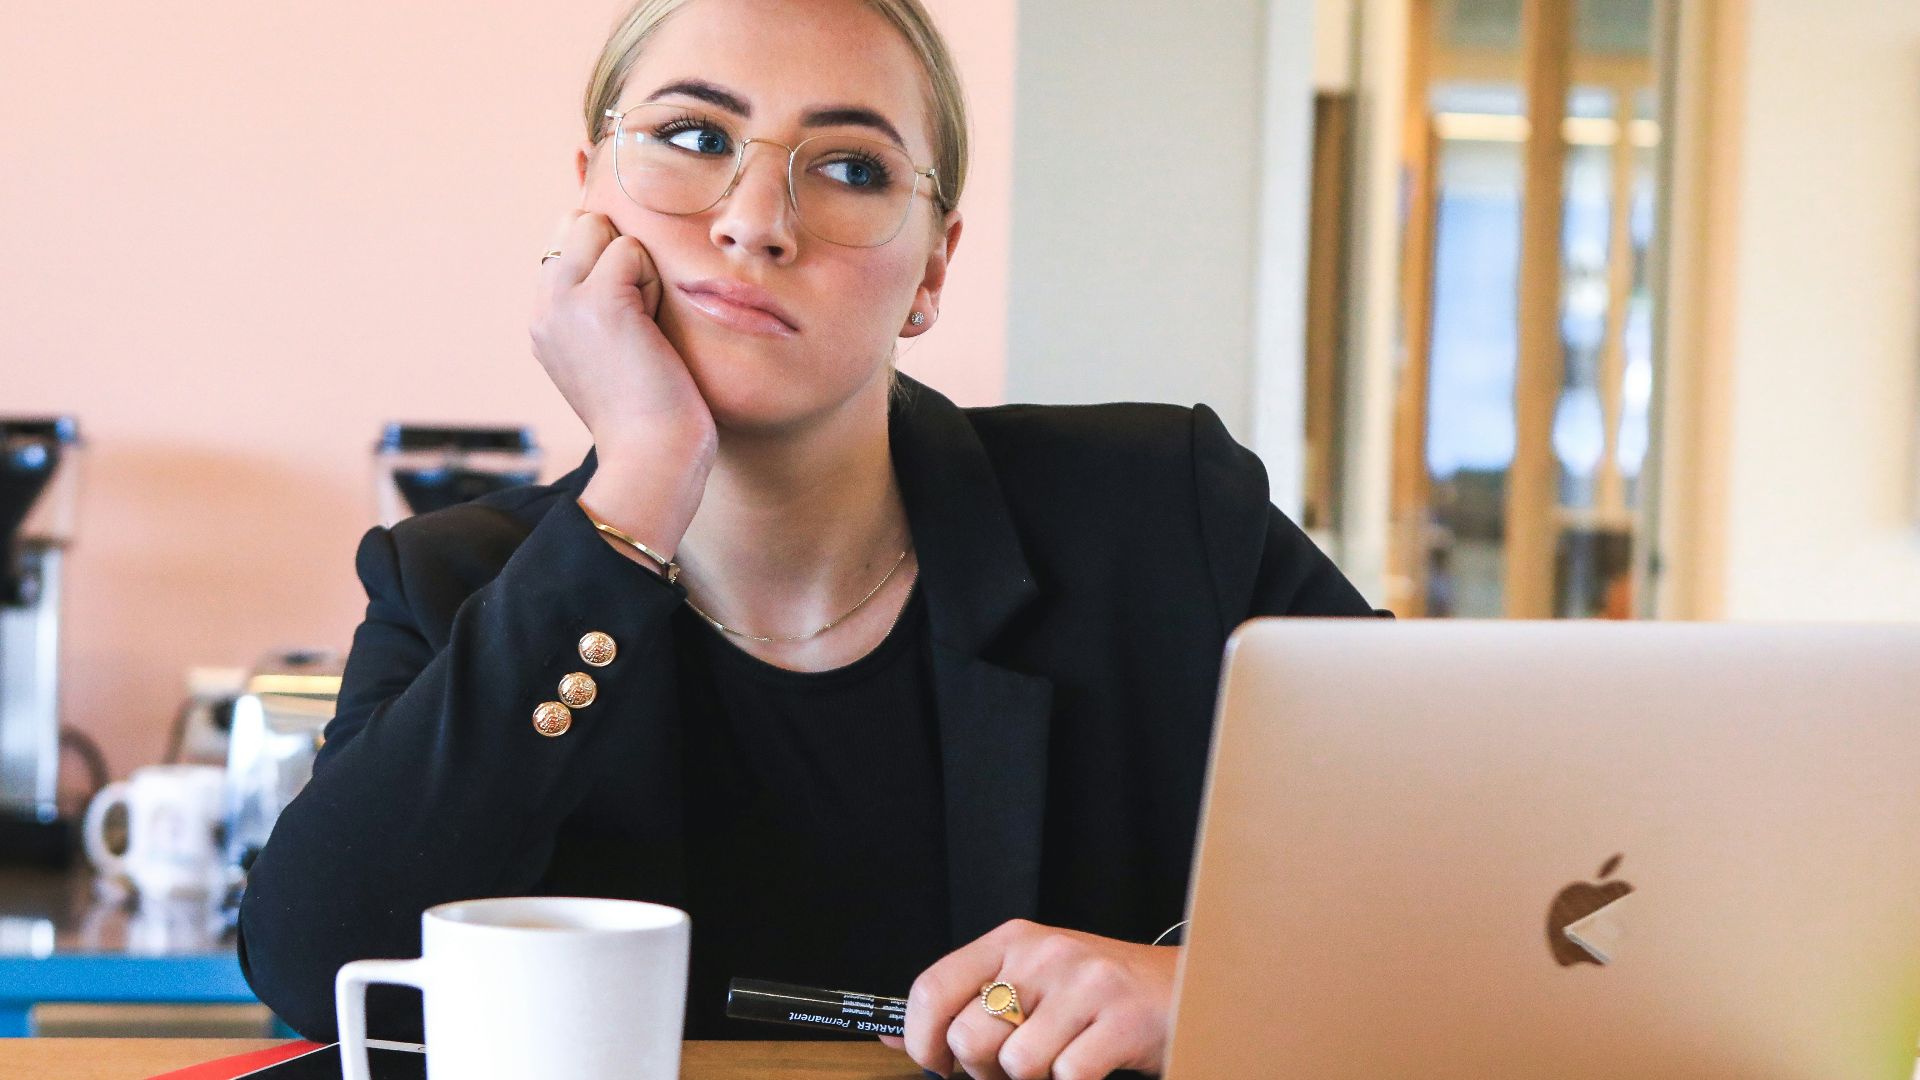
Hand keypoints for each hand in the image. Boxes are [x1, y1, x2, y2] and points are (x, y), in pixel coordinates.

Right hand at [532, 210, 716, 557]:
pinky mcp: (596, 301)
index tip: (628, 320)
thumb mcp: (610, 352)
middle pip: (578, 223)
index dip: (609, 261)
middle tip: (638, 319)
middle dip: (619, 255)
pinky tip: (650, 331)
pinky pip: (631, 250)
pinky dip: (653, 282)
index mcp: (543, 320)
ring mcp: (562, 301)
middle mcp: (542, 307)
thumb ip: (599, 304)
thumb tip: (622, 251)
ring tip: (643, 328)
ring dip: (639, 269)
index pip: (566, 241)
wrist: (651, 458)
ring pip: (602, 229)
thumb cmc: (650, 413)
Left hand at [882, 919, 1180, 1079]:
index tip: (936, 1064)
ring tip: (1060, 1063)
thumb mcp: (1030, 984)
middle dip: (985, 1071)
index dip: (921, 1039)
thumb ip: (966, 1004)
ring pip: (1018, 1064)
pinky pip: (1068, 1077)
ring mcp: (1086, 984)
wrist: (1189, 989)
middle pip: (971, 1036)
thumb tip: (890, 1037)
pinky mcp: (1123, 1020)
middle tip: (1014, 1068)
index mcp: (1013, 939)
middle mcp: (1045, 953)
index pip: (933, 986)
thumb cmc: (1099, 995)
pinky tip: (1092, 1067)